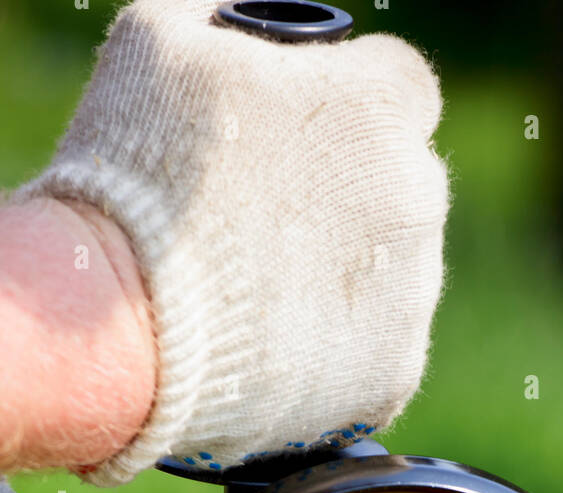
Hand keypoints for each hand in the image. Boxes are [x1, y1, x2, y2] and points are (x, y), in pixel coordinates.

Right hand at [12, 0, 447, 485]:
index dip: (353, 106)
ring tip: (262, 289)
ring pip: (397, 273)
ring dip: (349, 275)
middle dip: (354, 193)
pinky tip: (280, 344)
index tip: (312, 130)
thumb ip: (232, 23)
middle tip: (274, 219)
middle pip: (405, 183)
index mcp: (381, 106)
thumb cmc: (141, 174)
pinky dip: (341, 350)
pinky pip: (381, 350)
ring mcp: (414, 293)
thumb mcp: (164, 42)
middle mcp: (418, 198)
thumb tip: (251, 31)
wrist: (129, 324)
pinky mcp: (395, 373)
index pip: (402, 87)